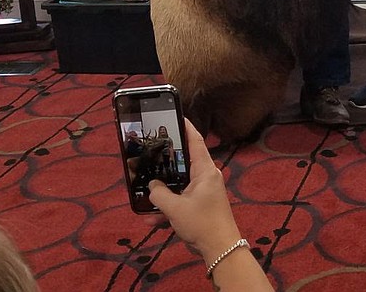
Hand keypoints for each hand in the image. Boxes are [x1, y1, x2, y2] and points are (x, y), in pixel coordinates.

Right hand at [147, 119, 241, 260]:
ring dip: (164, 190)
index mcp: (205, 170)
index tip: (175, 116)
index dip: (186, 127)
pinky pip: (182, 201)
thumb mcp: (175, 208)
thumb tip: (152, 185)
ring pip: (180, 184)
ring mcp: (204, 192)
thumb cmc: (201, 223)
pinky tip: (151, 219)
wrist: (220, 250)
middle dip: (167, 160)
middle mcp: (206, 177)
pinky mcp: (201, 206)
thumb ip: (160, 194)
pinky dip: (169, 208)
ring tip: (144, 189)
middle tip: (150, 152)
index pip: (195, 140)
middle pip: (184, 162)